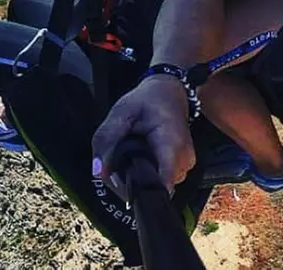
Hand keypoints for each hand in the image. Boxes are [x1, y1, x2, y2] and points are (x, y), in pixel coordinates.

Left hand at [92, 75, 195, 198]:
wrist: (170, 93)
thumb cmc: (147, 100)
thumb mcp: (121, 112)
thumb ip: (107, 139)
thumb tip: (98, 171)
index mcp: (171, 144)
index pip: (160, 184)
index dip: (134, 189)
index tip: (118, 178)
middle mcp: (183, 160)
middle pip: (151, 188)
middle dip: (127, 181)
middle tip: (114, 159)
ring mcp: (184, 167)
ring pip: (154, 187)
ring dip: (135, 177)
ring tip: (126, 154)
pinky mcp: (181, 169)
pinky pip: (159, 181)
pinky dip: (144, 173)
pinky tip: (137, 157)